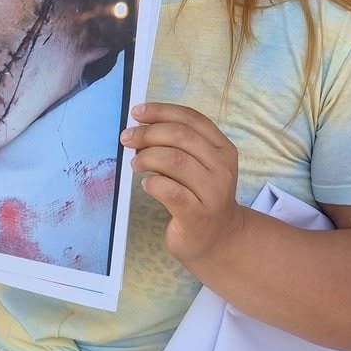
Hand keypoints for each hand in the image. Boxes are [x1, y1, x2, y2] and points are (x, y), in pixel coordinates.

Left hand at [122, 102, 245, 264]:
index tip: (137, 113)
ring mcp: (213, 192)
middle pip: (181, 136)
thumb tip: (141, 127)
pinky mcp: (197, 215)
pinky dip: (153, 183)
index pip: (192, 119)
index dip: (162, 111)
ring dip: (147, 157)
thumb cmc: (201, 197)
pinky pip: (170, 191)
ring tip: (135, 164)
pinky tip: (147, 184)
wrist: (219, 238)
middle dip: (148, 133)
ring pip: (175, 161)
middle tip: (127, 139)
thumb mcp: (200, 165)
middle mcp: (222, 168)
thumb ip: (180, 146)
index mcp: (223, 148)